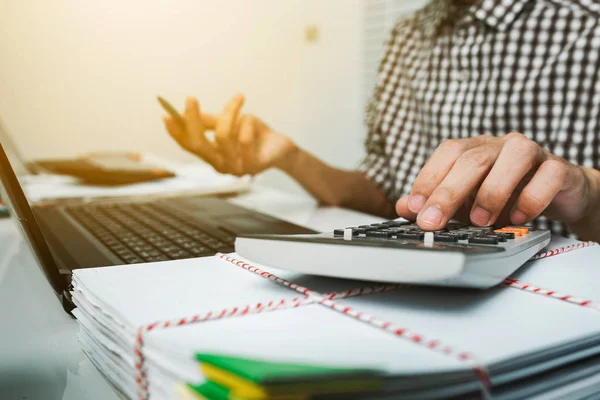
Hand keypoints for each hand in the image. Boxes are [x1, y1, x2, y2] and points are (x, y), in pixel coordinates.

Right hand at [163, 94, 296, 175]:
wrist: (281, 147)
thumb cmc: (254, 134)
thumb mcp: (230, 123)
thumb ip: (209, 121)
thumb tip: (185, 112)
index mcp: (212, 156)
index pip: (189, 146)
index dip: (176, 132)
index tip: (166, 114)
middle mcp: (221, 165)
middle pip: (198, 144)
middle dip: (192, 120)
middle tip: (191, 98)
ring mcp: (237, 167)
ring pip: (223, 136)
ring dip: (230, 112)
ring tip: (239, 100)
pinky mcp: (254, 165)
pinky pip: (245, 137)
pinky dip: (248, 122)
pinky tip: (253, 121)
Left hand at [395, 133, 599, 232]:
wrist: (560, 194)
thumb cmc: (508, 195)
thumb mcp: (467, 202)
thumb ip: (437, 202)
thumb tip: (403, 208)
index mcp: (475, 149)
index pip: (447, 153)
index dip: (428, 179)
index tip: (414, 208)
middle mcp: (501, 146)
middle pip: (473, 158)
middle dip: (448, 192)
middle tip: (433, 222)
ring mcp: (532, 154)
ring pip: (513, 157)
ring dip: (491, 192)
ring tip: (478, 222)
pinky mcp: (559, 169)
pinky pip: (548, 175)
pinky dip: (531, 198)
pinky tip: (518, 218)